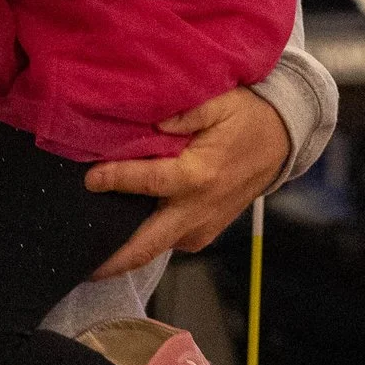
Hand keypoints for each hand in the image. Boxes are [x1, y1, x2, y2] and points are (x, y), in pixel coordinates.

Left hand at [82, 88, 291, 277]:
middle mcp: (198, 209)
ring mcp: (203, 227)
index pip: (150, 182)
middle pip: (148, 243)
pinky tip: (126, 227)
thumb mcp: (221, 101)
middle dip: (114, 258)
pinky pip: (171, 241)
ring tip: (94, 242)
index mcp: (199, 175)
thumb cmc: (247, 117)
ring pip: (158, 246)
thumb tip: (153, 121)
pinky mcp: (206, 233)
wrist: (282, 141)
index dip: (117, 180)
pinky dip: (148, 238)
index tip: (90, 179)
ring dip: (128, 249)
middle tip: (82, 263)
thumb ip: (186, 111)